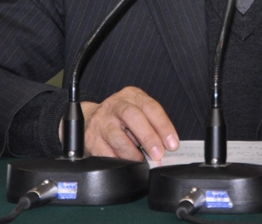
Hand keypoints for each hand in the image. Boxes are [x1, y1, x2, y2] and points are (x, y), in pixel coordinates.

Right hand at [60, 86, 178, 160]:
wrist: (89, 120)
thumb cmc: (120, 118)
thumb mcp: (138, 113)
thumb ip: (152, 126)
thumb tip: (167, 147)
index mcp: (131, 96)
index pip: (150, 107)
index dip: (163, 126)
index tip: (172, 143)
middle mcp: (115, 105)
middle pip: (132, 116)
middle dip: (148, 137)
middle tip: (158, 154)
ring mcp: (101, 121)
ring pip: (117, 136)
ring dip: (132, 153)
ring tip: (141, 161)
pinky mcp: (91, 138)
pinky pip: (105, 153)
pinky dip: (117, 160)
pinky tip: (125, 164)